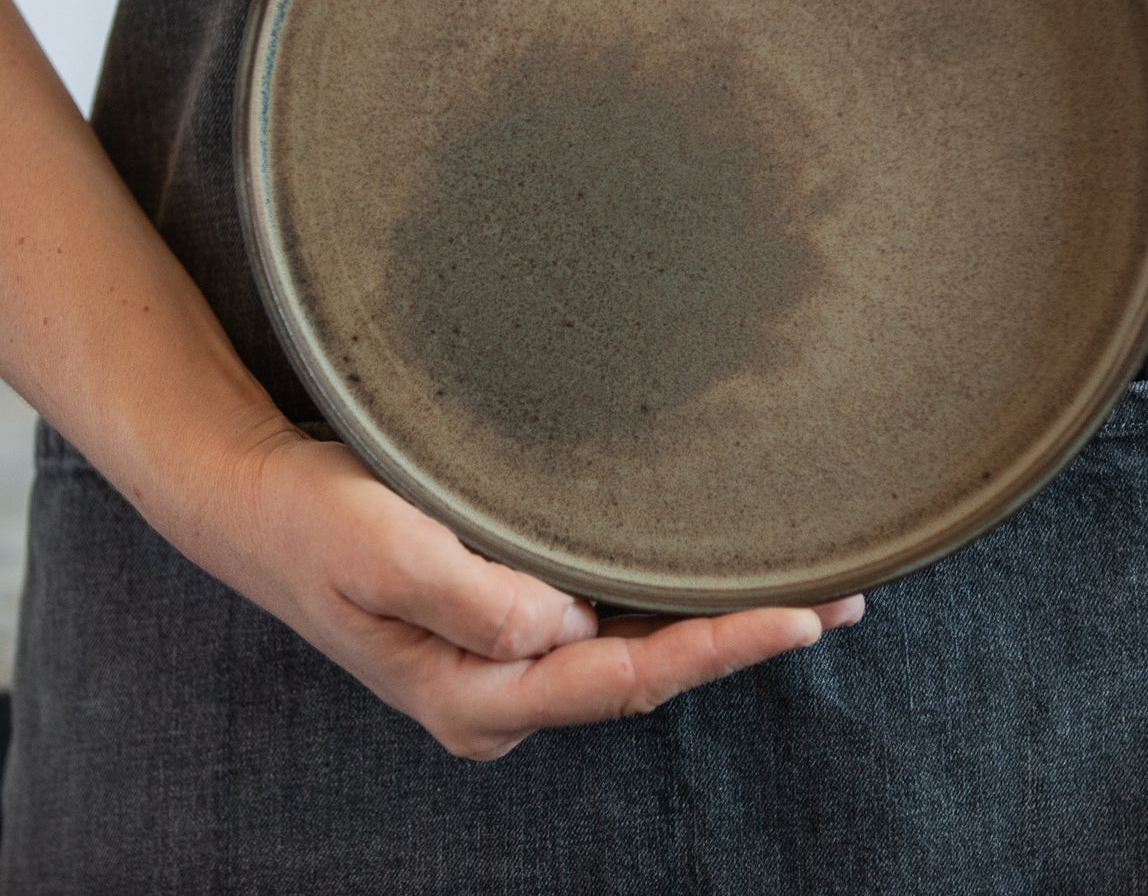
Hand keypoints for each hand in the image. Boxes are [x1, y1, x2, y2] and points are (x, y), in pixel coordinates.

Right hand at [229, 428, 863, 761]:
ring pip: (638, 650)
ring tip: (811, 594)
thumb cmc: (312, 521)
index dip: (717, 648)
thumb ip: (472, 598)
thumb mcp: (380, 551)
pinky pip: (612, 622)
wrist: (256, 503)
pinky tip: (715, 579)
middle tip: (844, 601)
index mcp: (476, 692)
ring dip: (720, 621)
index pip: (623, 678)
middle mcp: (505, 689)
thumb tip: (562, 625)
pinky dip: (673, 602)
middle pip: (649, 673)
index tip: (799, 617)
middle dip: (743, 639)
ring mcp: (511, 660)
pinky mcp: (512, 620)